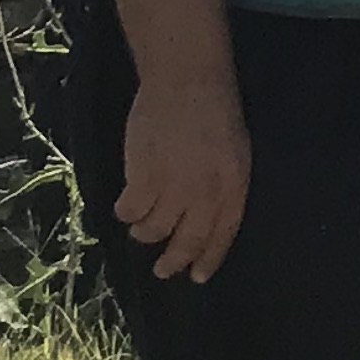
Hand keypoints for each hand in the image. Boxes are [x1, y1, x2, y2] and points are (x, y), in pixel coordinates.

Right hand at [111, 74, 251, 282]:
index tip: (197, 277)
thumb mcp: (234, 155)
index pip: (223, 235)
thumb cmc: (215, 114)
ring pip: (152, 230)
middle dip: (173, 261)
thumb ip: (223, 188)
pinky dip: (125, 211)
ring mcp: (174, 187)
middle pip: (187, 241)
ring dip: (144, 233)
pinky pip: (129, 210)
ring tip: (141, 228)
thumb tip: (204, 220)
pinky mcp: (144, 177)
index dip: (208, 258)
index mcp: (234, 187)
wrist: (188, 83)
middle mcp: (206, 194)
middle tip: (162, 270)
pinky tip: (126, 204)